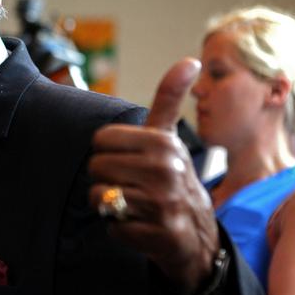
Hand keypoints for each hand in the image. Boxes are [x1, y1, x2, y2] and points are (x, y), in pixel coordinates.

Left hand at [88, 58, 218, 294]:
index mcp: (163, 143)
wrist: (198, 235)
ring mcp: (164, 204)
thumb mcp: (169, 137)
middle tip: (131, 184)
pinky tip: (140, 224)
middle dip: (107, 178)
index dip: (108, 152)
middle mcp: (165, 170)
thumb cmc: (172, 178)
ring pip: (100, 197)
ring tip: (134, 203)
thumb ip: (169, 98)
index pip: (101, 140)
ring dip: (110, 205)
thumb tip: (191, 60)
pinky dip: (120, 228)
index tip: (128, 160)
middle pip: (96, 167)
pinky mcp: (159, 234)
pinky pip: (112, 227)